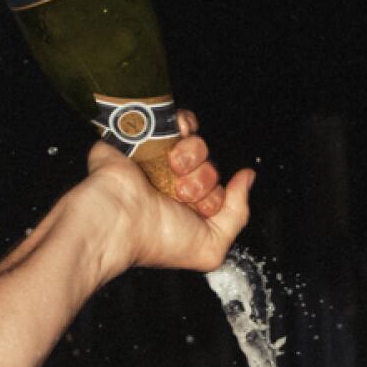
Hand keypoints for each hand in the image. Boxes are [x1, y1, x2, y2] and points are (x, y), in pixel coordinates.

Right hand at [79, 116, 253, 277]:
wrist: (118, 217)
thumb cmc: (157, 239)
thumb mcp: (211, 247)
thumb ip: (238, 215)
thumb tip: (248, 178)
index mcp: (186, 212)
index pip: (220, 192)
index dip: (216, 198)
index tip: (198, 210)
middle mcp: (173, 185)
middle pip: (211, 167)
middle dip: (204, 180)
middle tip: (182, 194)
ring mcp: (160, 159)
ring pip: (199, 143)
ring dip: (192, 157)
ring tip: (172, 171)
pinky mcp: (147, 135)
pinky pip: (180, 119)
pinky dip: (186, 125)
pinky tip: (175, 142)